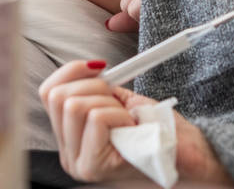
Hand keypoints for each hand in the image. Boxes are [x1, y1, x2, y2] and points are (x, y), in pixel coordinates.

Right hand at [38, 60, 149, 181]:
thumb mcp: (118, 101)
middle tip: (118, 99)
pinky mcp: (95, 166)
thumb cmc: (156, 127)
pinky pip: (97, 117)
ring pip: (76, 106)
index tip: (99, 66)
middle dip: (94, 86)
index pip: (47, 93)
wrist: (185, 153)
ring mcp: (80, 164)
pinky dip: (120, 114)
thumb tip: (89, 66)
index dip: (72, 71)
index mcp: (69, 138)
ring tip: (127, 119)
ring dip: (110, 103)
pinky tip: (133, 129)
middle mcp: (69, 155)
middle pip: (58, 97)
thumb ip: (94, 88)